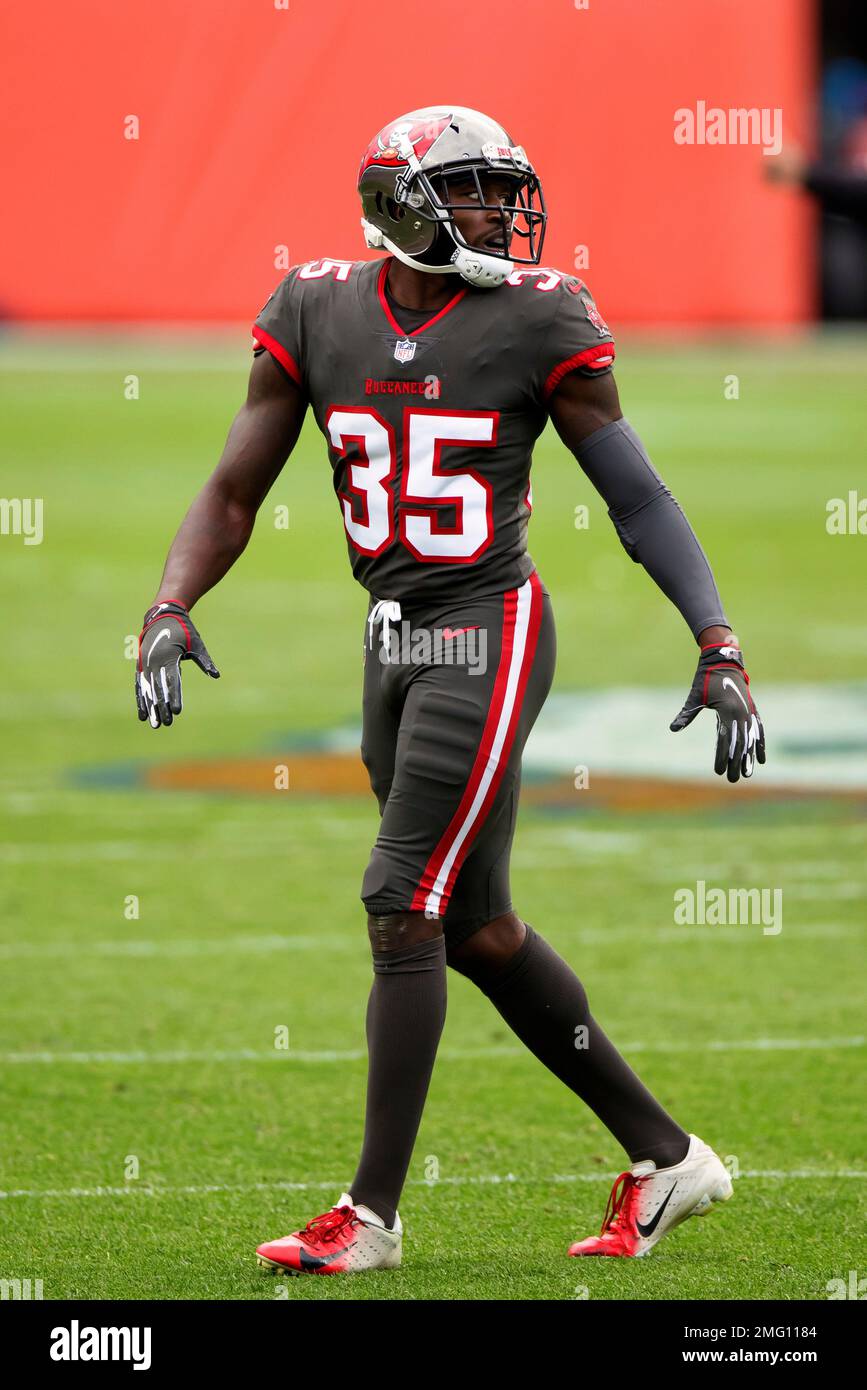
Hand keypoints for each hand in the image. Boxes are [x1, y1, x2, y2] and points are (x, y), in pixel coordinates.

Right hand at [136, 600, 219, 727]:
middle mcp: (154, 661)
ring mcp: (145, 664)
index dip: (174, 696)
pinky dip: (141, 700)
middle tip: (168, 723)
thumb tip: (215, 675)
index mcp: (169, 655)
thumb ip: (204, 660)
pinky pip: (139, 686)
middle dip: (162, 707)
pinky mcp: (140, 666)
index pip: (172, 681)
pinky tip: (143, 714)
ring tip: (155, 724)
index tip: (177, 711)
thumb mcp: (196, 643)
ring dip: (151, 708)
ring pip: (147, 690)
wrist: (162, 616)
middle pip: (159, 689)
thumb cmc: (184, 631)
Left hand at [670, 638, 764, 781]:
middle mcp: (742, 713)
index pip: (725, 740)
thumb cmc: (706, 678)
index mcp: (727, 711)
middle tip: (732, 780)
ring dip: (749, 758)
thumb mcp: (695, 695)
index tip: (718, 772)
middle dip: (736, 763)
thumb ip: (687, 713)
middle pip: (740, 744)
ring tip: (747, 774)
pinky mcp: (752, 710)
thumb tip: (673, 728)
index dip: (722, 757)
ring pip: (751, 740)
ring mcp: (749, 712)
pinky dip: (760, 744)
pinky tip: (761, 759)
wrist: (724, 660)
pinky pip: (759, 731)